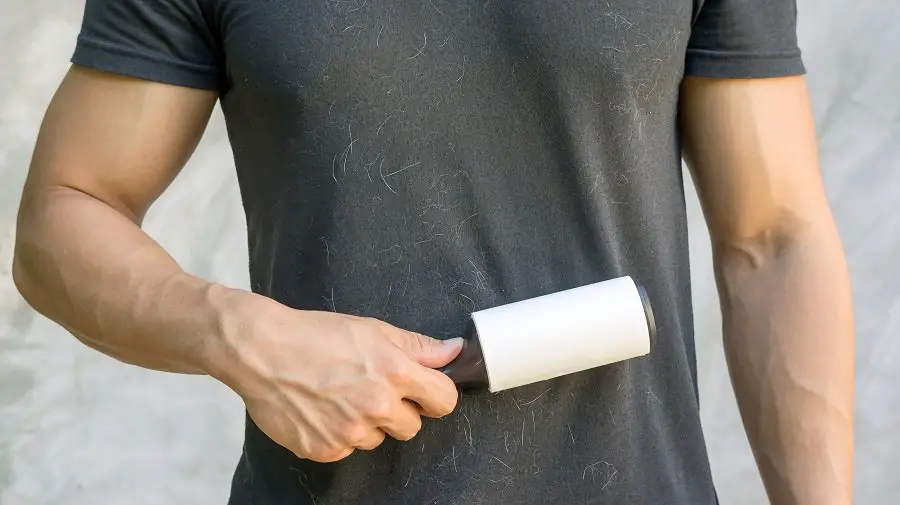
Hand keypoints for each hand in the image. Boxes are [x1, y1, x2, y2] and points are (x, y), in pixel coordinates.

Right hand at [210, 296, 462, 462]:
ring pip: (378, 438)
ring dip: (367, 423)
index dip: (436, 395)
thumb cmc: (315, 334)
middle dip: (399, 410)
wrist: (260, 351)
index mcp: (394, 372)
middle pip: (412, 425)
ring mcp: (350, 431)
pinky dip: (338, 434)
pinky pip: (347, 449)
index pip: (444, 400)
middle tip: (370, 389)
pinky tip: (321, 409)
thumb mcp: (372, 329)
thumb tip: (454, 351)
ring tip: (339, 396)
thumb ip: (418, 346)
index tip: (425, 391)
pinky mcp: (325, 449)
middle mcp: (377, 405)